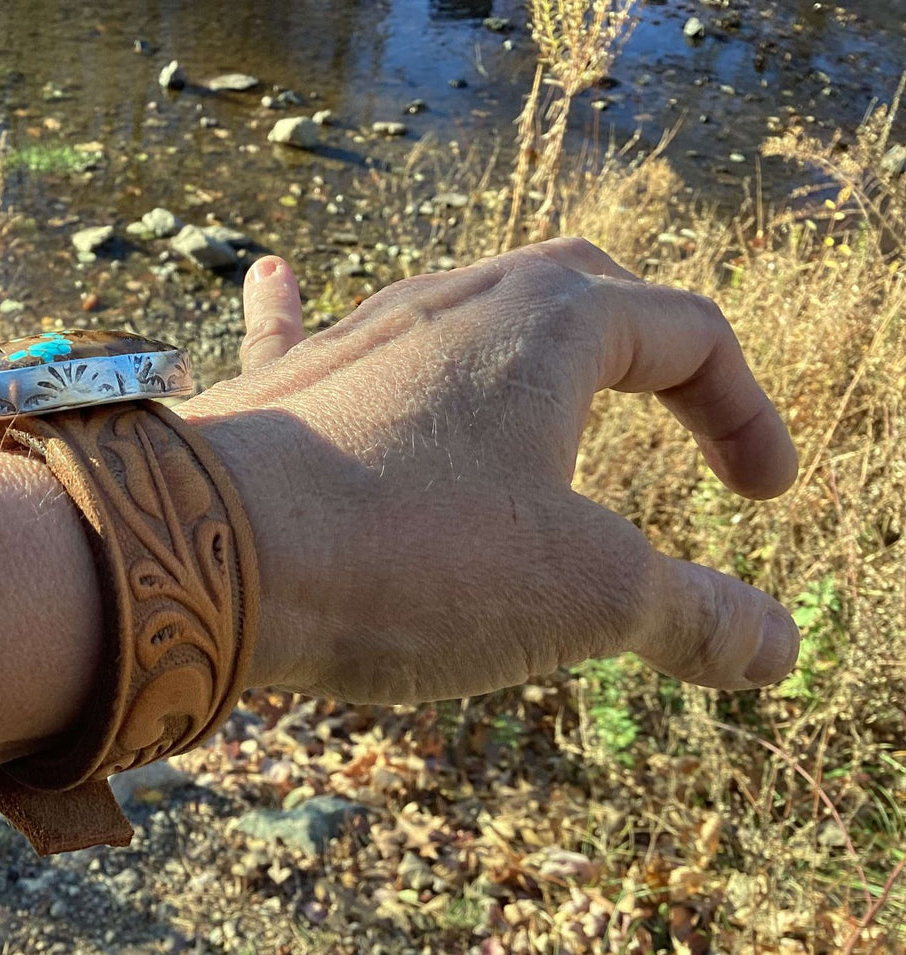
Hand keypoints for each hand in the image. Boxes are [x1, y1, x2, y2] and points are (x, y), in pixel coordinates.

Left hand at [183, 238, 799, 704]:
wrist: (205, 557)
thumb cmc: (408, 558)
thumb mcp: (585, 600)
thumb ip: (693, 615)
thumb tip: (778, 650)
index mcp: (550, 323)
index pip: (689, 336)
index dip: (745, 413)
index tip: (763, 497)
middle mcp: (454, 302)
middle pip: (581, 288)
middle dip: (646, 348)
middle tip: (680, 407)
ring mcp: (359, 335)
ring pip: (459, 308)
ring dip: (517, 347)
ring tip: (543, 383)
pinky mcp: (282, 390)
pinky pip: (300, 329)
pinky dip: (304, 312)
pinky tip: (275, 275)